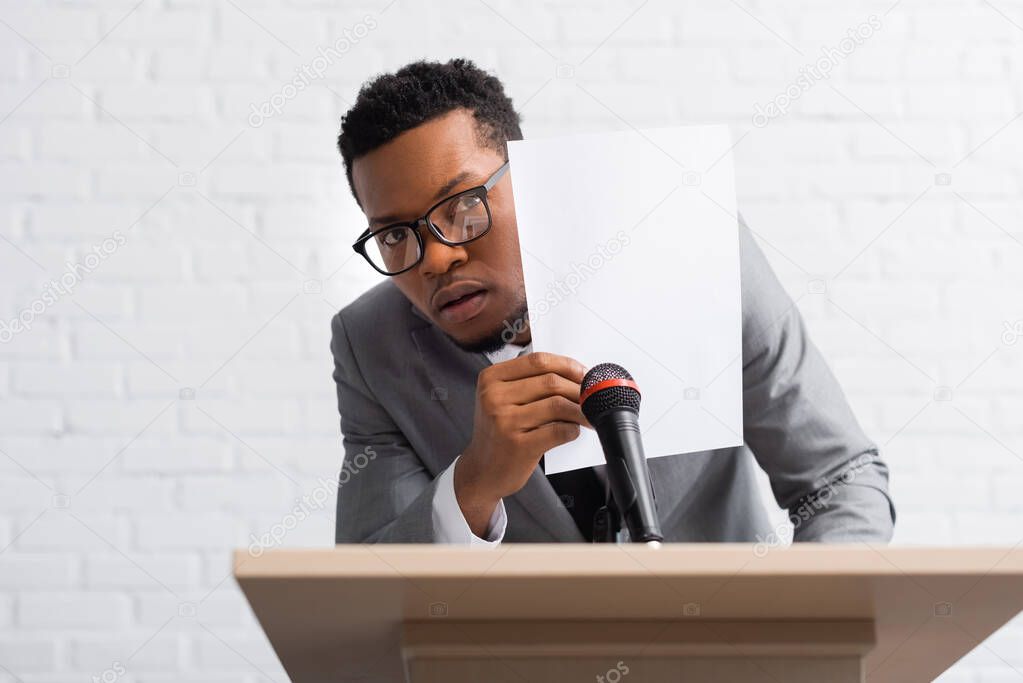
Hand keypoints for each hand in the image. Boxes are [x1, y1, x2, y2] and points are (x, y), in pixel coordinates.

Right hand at [454, 351, 591, 536]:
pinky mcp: (519, 445)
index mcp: (491, 379)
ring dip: (580, 410)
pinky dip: (572, 430)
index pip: (538, 361)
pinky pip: (558, 430)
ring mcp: (505, 421)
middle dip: (578, 389)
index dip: (567, 365)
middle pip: (551, 382)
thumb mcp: (502, 400)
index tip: (583, 374)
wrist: (482, 471)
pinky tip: (572, 431)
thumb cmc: (498, 433)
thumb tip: (576, 375)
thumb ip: (530, 383)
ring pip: (558, 405)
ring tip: (588, 416)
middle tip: (592, 397)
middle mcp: (494, 397)